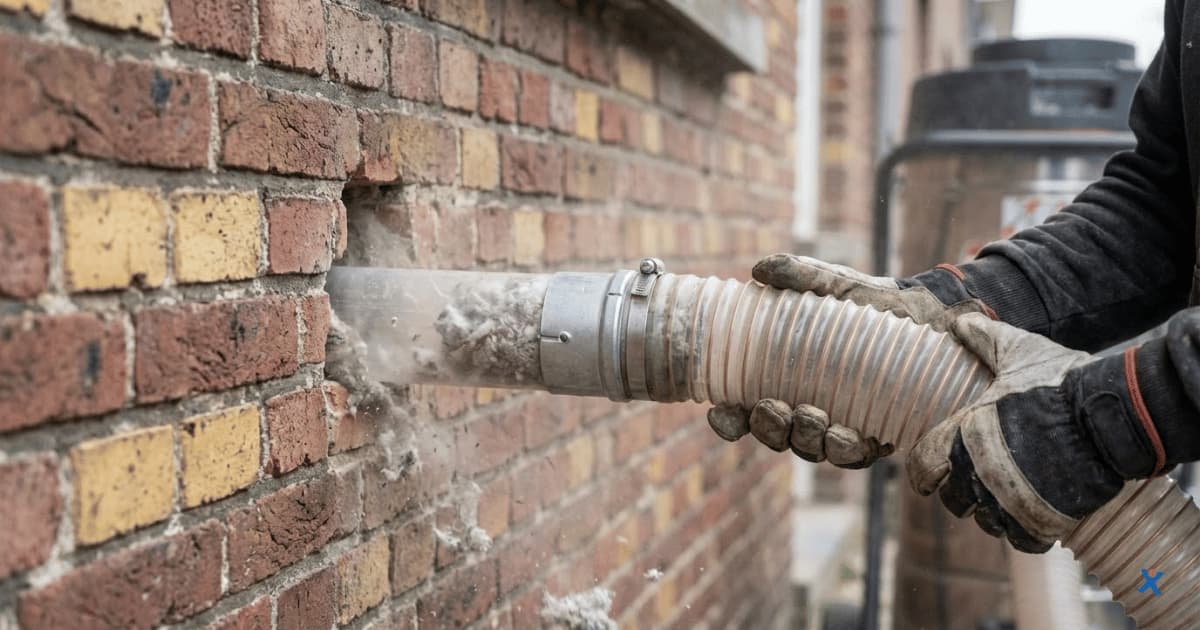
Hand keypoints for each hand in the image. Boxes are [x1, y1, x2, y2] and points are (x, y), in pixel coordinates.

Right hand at [706, 253, 989, 467]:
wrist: (929, 313)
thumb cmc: (872, 302)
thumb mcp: (833, 285)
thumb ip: (798, 274)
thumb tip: (759, 270)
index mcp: (785, 380)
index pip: (745, 410)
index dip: (729, 419)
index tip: (719, 412)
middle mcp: (808, 409)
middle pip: (776, 435)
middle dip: (769, 429)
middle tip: (772, 408)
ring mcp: (842, 426)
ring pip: (811, 449)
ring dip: (804, 438)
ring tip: (811, 416)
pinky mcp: (879, 435)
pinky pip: (856, 457)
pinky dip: (846, 449)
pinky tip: (844, 434)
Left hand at [907, 313, 1124, 552]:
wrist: (1111, 416)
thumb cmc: (1061, 381)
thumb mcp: (1019, 351)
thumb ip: (986, 339)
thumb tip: (960, 321)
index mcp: (965, 433)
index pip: (922, 466)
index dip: (923, 472)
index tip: (929, 474)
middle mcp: (979, 471)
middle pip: (953, 500)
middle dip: (960, 494)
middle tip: (974, 485)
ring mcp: (1011, 499)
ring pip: (986, 522)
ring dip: (993, 513)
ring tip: (1006, 499)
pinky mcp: (1044, 519)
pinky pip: (1021, 540)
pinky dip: (1025, 533)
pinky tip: (1032, 518)